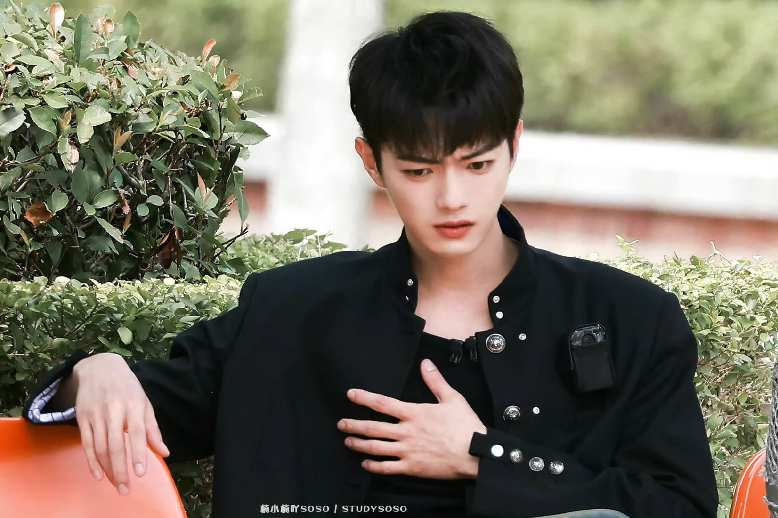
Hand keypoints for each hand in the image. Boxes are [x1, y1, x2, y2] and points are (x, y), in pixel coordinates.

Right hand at [72, 353, 169, 494]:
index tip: (141, 472)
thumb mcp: (144, 403)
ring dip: (107, 469)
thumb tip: (164, 452)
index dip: (139, 453)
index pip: (137, 432)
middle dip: (121, 469)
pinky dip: (91, 461)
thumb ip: (153, 429)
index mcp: (133, 405)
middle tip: (126, 489)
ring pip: (100, 447)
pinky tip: (98, 475)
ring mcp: (96, 414)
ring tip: (116, 484)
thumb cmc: (128, 387)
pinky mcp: (83, 418)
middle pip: (116, 444)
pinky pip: (86, 443)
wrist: (99, 367)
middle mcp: (114, 410)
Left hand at [338, 358, 485, 479]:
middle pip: (372, 427)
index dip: (364, 398)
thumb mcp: (452, 398)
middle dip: (354, 425)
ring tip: (348, 442)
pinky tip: (365, 464)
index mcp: (414, 413)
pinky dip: (373, 466)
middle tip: (340, 424)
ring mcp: (407, 451)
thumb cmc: (465, 425)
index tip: (350, 394)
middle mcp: (406, 431)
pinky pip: (387, 468)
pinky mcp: (411, 467)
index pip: (382, 403)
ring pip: (375, 448)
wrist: (475, 454)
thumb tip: (425, 363)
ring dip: (359, 444)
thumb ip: (435, 381)